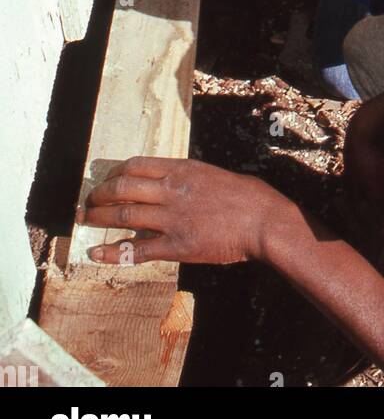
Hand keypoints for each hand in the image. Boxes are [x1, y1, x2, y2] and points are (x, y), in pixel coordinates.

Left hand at [79, 157, 281, 265]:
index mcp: (182, 169)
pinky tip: (97, 253)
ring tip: (87, 220)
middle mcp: (172, 191)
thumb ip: (188, 177)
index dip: (115, 173)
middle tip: (89, 201)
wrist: (263, 221)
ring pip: (123, 216)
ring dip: (99, 219)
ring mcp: (172, 219)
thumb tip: (172, 181)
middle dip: (100, 195)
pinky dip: (113, 251)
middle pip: (122, 188)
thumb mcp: (213, 174)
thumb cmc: (246, 196)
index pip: (136, 165)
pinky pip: (137, 249)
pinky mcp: (177, 246)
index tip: (107, 180)